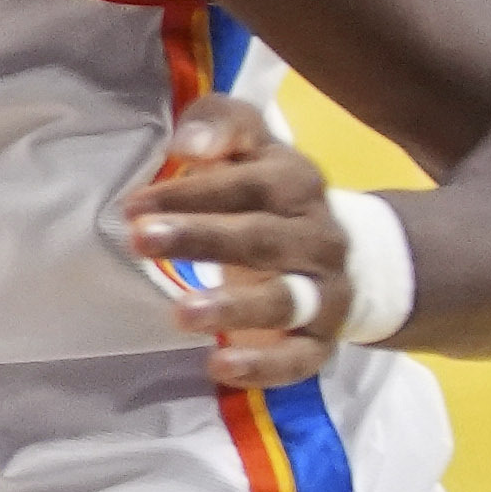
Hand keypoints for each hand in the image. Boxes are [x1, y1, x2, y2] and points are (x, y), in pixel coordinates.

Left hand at [119, 93, 348, 389]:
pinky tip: (220, 365)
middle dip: (201, 238)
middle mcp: (317, 238)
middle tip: (140, 240)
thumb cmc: (272, 195)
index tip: (134, 205)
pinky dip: (263, 365)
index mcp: (297, 184)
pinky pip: (299, 358)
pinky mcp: (320, 341)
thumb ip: (221, 126)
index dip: (193, 192)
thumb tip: (185, 143)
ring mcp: (323, 292)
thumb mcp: (254, 148)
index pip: (249, 184)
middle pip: (261, 238)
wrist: (356, 257)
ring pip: (286, 299)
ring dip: (234, 306)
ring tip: (181, 313)